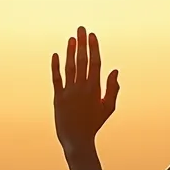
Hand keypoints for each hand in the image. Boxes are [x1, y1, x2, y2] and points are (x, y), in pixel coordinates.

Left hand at [52, 26, 119, 156]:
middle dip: (82, 43)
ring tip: (71, 38)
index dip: (94, 48)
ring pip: (70, 67)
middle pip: (82, 61)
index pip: (95, 63)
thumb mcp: (108, 107)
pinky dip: (55, 66)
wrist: (77, 140)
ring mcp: (69, 92)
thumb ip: (113, 88)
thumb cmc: (94, 124)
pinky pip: (56, 79)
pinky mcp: (57, 98)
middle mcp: (82, 88)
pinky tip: (56, 54)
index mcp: (95, 89)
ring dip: (70, 51)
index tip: (92, 35)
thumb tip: (114, 70)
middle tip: (81, 28)